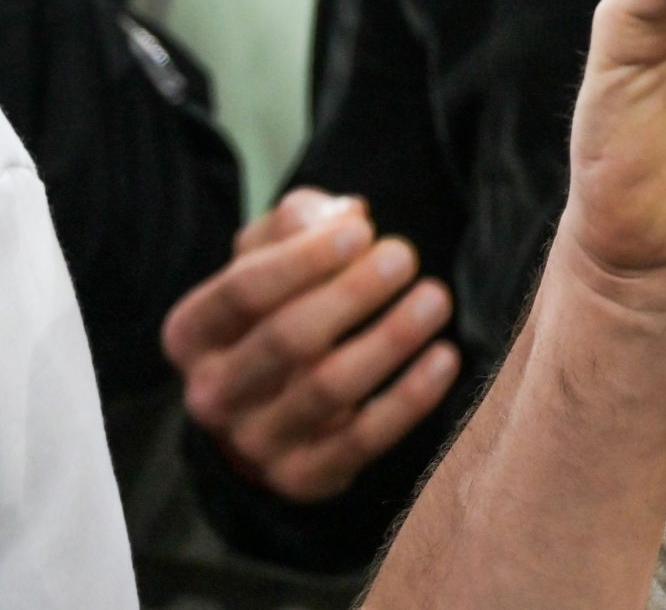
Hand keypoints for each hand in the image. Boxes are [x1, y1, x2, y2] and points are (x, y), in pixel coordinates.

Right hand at [161, 188, 459, 500]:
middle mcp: (211, 394)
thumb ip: (296, 224)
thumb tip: (339, 215)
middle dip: (354, 293)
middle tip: (405, 257)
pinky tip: (445, 356)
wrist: (268, 409)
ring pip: (327, 389)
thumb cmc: (276, 311)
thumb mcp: (268, 259)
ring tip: (436, 298)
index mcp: (192, 333)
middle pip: (287, 338)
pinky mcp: (303, 477)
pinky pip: (362, 440)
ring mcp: (254, 443)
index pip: (243, 290)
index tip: (364, 228)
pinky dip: (410, 398)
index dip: (307, 257)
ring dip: (390, 339)